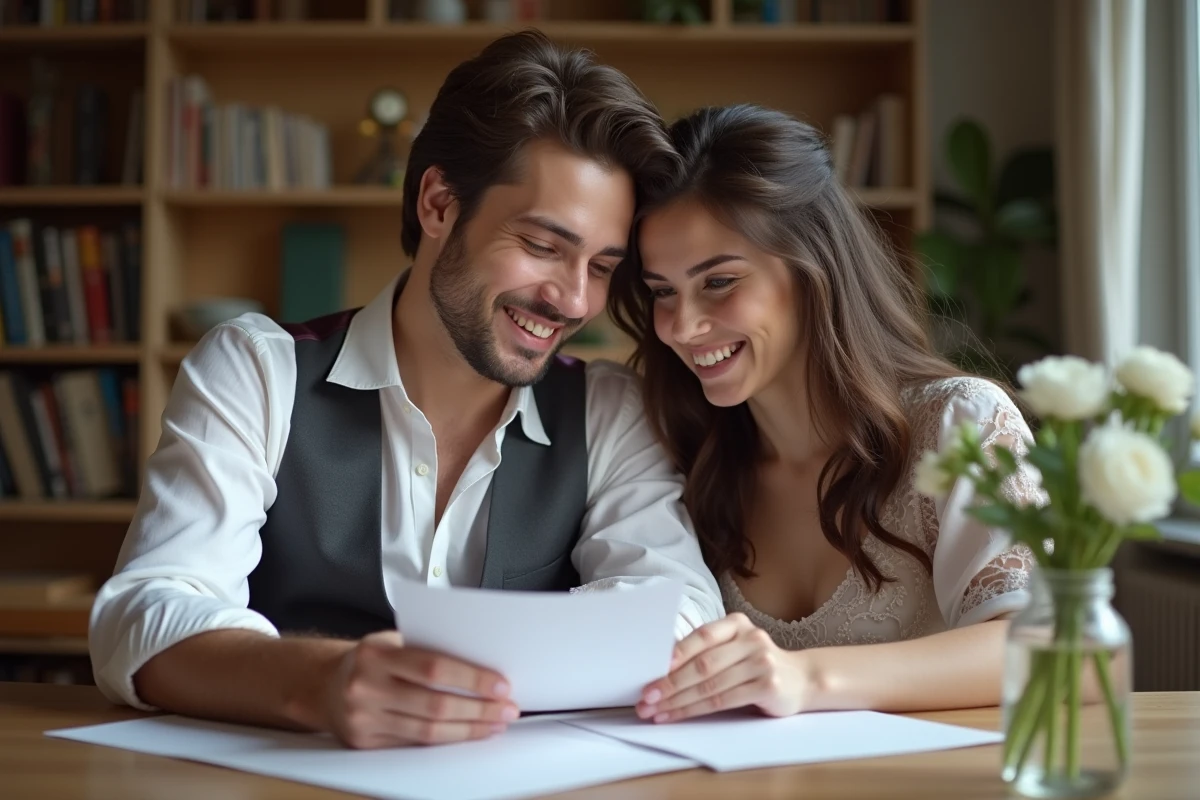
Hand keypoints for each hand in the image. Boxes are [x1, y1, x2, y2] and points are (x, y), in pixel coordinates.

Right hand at [323, 631, 518, 747]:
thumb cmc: (368, 660)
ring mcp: (364, 719)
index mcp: (376, 654)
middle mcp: (366, 687)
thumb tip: (481, 662)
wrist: (323, 686)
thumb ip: (427, 649)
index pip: (433, 667)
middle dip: (478, 709)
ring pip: (427, 731)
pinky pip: (414, 745)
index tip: (501, 685)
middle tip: (507, 709)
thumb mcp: (391, 642)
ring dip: (469, 729)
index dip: (471, 678)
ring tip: (495, 724)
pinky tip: (466, 734)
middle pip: (435, 704)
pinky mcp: (365, 743)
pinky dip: (447, 741)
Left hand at [637, 613, 811, 722]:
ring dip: (678, 701)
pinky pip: (724, 700)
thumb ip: (707, 652)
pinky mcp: (767, 686)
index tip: (650, 669)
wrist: (802, 679)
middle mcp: (751, 639)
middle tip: (646, 697)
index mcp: (737, 624)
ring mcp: (761, 662)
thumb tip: (660, 669)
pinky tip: (678, 715)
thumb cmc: (756, 665)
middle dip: (669, 683)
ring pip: (710, 685)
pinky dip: (696, 710)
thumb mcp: (735, 649)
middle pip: (702, 664)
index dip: (675, 653)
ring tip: (655, 711)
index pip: (701, 636)